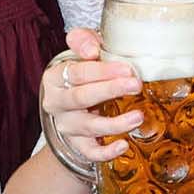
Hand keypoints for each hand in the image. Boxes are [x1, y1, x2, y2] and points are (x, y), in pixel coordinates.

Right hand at [44, 28, 144, 167]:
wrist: (74, 101)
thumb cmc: (85, 72)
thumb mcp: (83, 51)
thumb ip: (84, 41)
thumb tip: (92, 49)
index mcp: (55, 77)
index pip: (77, 72)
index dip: (102, 71)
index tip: (127, 68)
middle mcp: (57, 102)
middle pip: (81, 97)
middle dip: (110, 90)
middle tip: (135, 85)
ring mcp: (66, 125)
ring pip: (88, 126)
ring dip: (114, 123)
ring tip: (138, 116)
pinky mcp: (77, 144)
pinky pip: (89, 152)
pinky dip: (106, 152)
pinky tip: (123, 146)